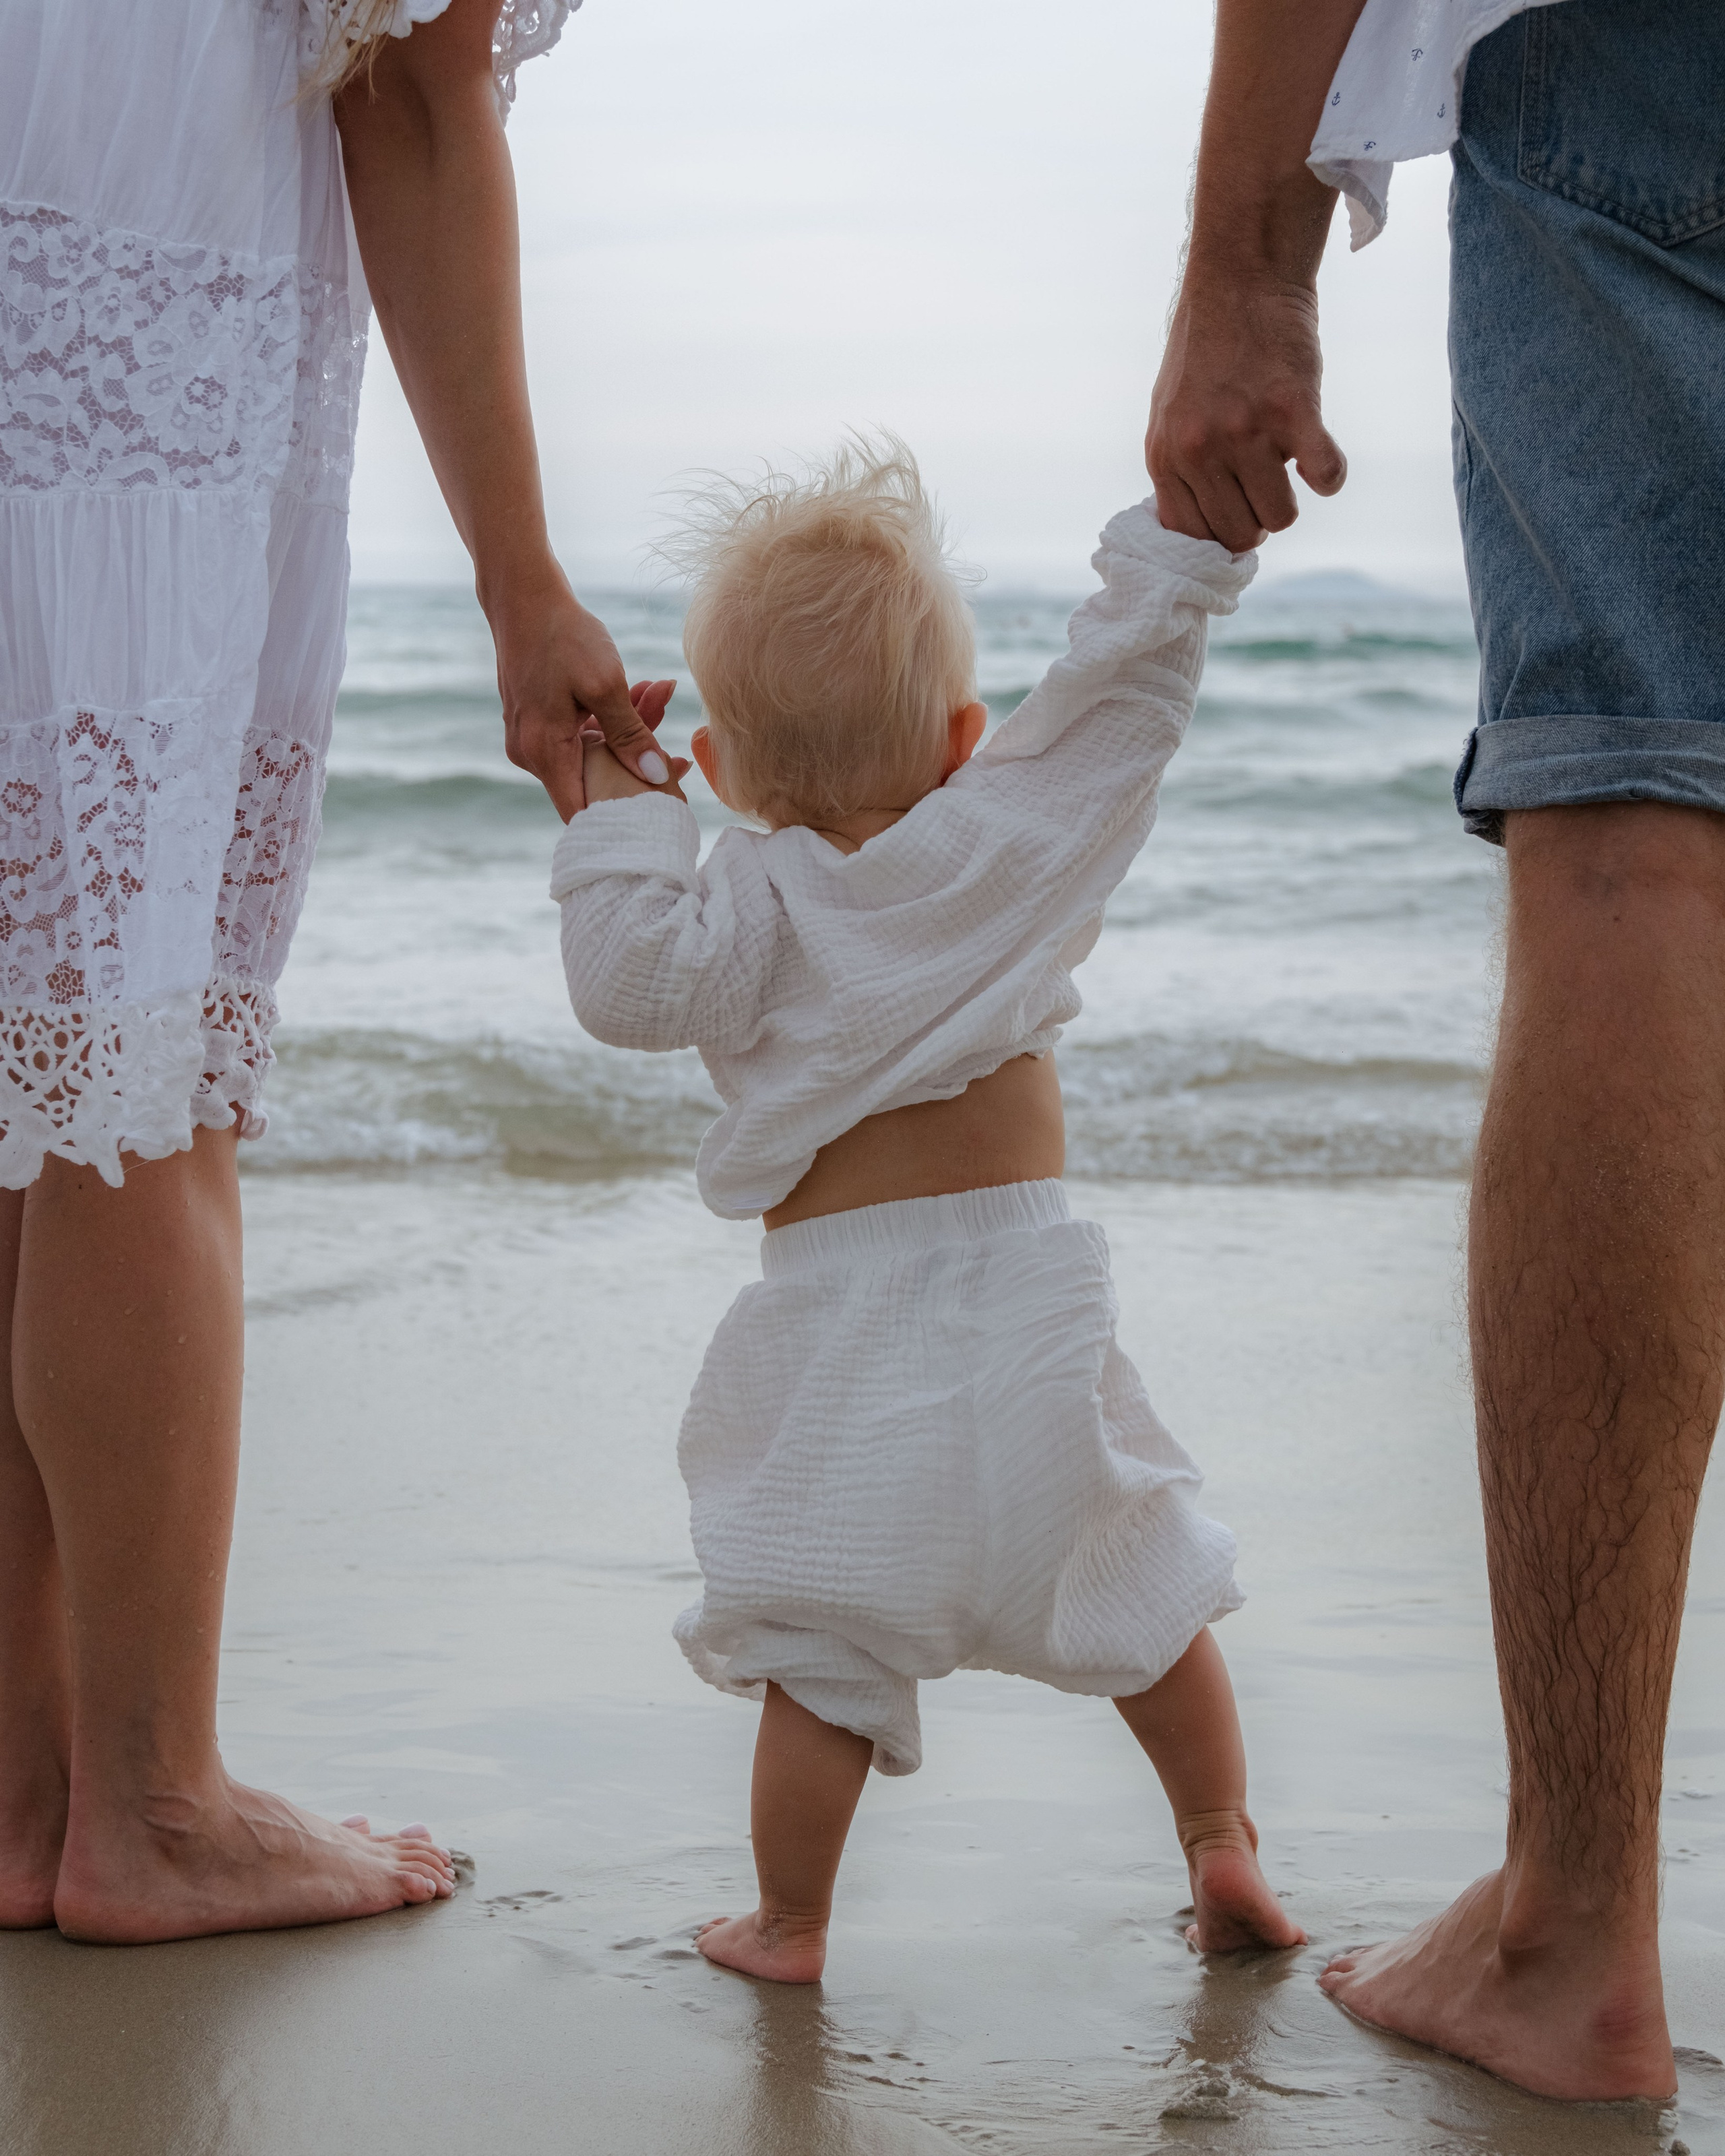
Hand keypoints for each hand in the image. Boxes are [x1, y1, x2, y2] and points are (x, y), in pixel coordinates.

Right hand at [492, 572, 679, 806]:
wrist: (523, 595)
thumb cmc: (562, 635)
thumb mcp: (605, 684)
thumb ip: (631, 735)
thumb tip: (658, 777)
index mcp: (544, 753)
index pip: (582, 812)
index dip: (621, 814)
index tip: (661, 803)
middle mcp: (532, 754)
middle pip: (594, 779)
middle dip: (637, 757)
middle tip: (674, 734)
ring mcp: (533, 738)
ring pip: (593, 751)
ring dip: (629, 728)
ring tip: (660, 692)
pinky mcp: (540, 722)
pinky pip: (582, 732)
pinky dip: (610, 717)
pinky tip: (642, 691)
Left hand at [1146, 272, 1346, 551]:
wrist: (1241, 277)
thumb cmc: (1208, 350)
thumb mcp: (1171, 414)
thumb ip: (1181, 469)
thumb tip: (1202, 530)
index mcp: (1165, 455)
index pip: (1192, 534)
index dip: (1220, 531)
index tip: (1237, 511)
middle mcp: (1199, 449)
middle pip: (1239, 534)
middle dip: (1257, 518)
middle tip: (1265, 481)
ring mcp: (1244, 431)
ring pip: (1279, 517)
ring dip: (1291, 496)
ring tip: (1286, 455)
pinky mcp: (1292, 410)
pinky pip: (1324, 477)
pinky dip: (1330, 474)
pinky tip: (1321, 454)